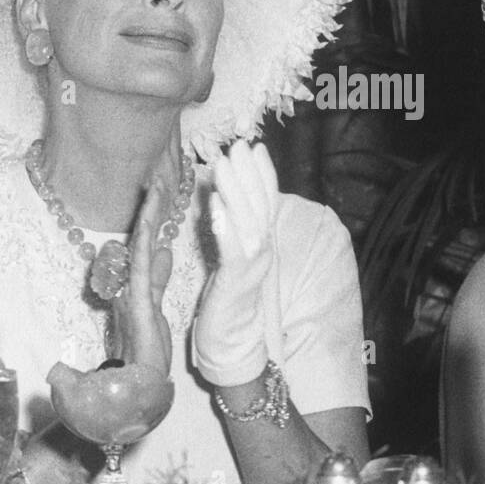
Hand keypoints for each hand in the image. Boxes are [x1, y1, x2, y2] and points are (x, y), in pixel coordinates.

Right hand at [110, 177, 175, 375]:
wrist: (138, 392)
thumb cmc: (144, 355)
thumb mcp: (154, 309)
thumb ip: (156, 279)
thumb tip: (162, 251)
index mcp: (136, 288)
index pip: (144, 248)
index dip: (150, 220)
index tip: (158, 193)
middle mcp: (130, 288)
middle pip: (139, 242)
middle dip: (149, 211)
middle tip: (157, 180)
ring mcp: (132, 296)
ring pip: (139, 250)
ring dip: (147, 220)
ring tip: (155, 190)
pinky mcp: (137, 307)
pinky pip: (141, 270)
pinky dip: (144, 247)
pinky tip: (151, 227)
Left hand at [194, 140, 278, 386]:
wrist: (232, 337)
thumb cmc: (230, 293)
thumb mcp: (235, 252)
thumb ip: (234, 225)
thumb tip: (226, 194)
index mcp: (263, 240)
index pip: (268, 200)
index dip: (264, 173)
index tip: (256, 147)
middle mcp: (263, 249)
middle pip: (260, 205)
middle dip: (250, 173)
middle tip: (239, 146)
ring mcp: (252, 265)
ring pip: (247, 221)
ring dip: (236, 191)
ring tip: (225, 164)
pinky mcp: (235, 281)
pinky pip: (232, 249)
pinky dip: (225, 225)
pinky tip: (217, 205)